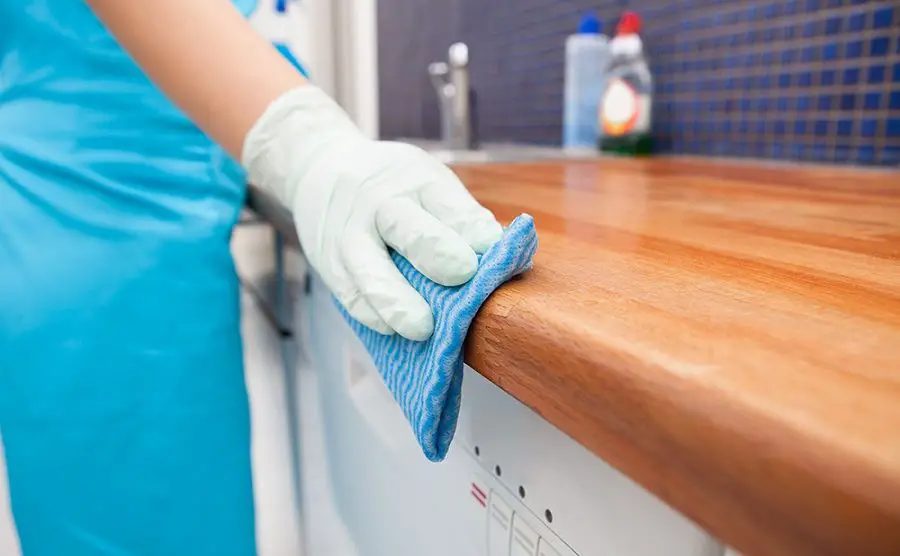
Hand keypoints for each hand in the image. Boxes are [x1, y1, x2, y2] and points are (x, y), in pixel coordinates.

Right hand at [243, 86, 502, 340]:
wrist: (319, 169)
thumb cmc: (392, 185)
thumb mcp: (425, 179)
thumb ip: (459, 216)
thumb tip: (500, 255)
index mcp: (415, 180)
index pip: (446, 202)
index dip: (470, 226)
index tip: (491, 246)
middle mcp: (379, 205)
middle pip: (406, 228)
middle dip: (435, 251)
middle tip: (462, 274)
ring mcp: (350, 237)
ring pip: (369, 272)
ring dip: (396, 302)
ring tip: (422, 329)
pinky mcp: (330, 265)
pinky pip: (351, 295)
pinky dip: (372, 314)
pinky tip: (392, 330)